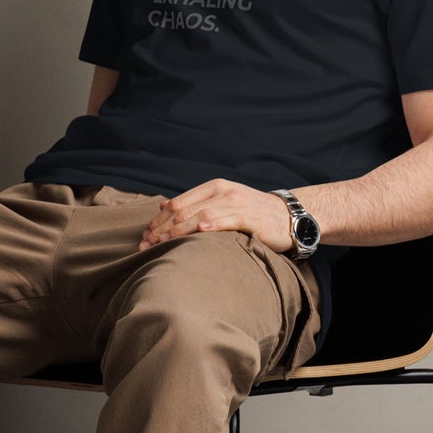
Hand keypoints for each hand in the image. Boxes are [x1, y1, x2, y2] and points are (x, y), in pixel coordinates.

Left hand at [137, 179, 294, 253]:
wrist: (288, 216)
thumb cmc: (251, 214)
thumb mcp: (222, 203)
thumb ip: (196, 204)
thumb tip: (164, 208)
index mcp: (212, 187)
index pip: (177, 203)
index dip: (158, 221)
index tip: (145, 237)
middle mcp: (222, 192)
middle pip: (184, 210)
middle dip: (162, 228)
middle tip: (146, 245)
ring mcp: (237, 203)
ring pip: (200, 215)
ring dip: (178, 230)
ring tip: (162, 243)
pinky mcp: (250, 217)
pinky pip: (227, 219)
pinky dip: (212, 224)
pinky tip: (199, 230)